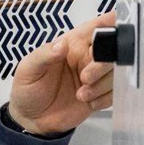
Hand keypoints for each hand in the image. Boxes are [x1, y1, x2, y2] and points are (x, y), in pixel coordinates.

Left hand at [6, 12, 118, 134]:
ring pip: (116, 72)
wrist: (31, 120)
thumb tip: (61, 45)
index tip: (116, 31)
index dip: (111, 24)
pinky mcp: (100, 94)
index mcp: (72, 43)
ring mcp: (95, 76)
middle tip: (85, 78)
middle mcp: (87, 57)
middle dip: (103, 65)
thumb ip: (44, 55)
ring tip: (81, 95)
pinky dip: (105, 98)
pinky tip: (89, 103)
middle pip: (113, 50)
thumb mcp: (28, 70)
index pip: (97, 27)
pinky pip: (115, 92)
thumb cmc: (27, 89)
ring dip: (103, 85)